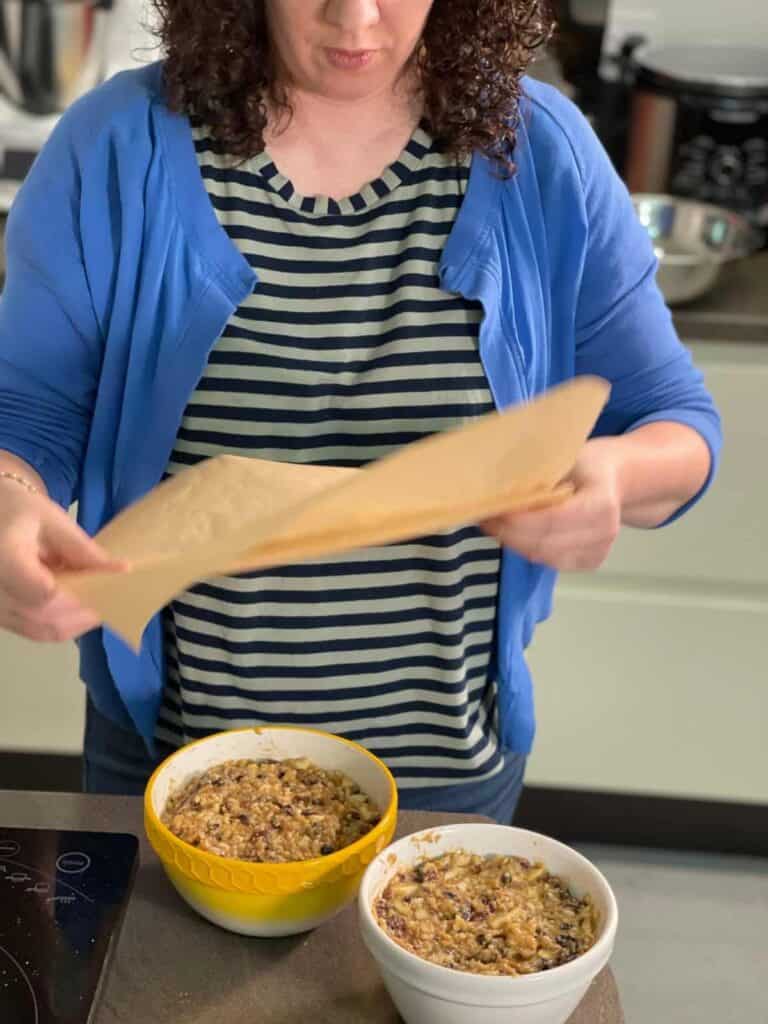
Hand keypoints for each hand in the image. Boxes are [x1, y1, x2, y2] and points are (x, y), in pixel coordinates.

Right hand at [0, 480, 123, 641]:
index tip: (109, 587)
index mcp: (5, 558)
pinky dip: (59, 623)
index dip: (81, 596)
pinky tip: (75, 606)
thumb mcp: (51, 519)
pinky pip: (32, 630)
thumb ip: (82, 548)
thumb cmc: (15, 511)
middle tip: (112, 598)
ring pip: (41, 631)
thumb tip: (120, 570)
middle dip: (86, 611)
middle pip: (47, 618)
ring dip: (75, 621)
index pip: (46, 593)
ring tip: (95, 601)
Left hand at [482, 440, 622, 570]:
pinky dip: (526, 548)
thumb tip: (497, 483)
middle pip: (544, 542)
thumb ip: (539, 473)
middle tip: (483, 516)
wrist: (619, 480)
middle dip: (508, 532)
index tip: (492, 510)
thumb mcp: (565, 456)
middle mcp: (604, 533)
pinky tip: (512, 533)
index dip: (518, 520)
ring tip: (492, 524)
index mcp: (601, 503)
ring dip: (513, 542)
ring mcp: (598, 552)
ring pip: (542, 555)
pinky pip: (549, 561)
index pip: (552, 520)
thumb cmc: (588, 464)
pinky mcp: (589, 563)